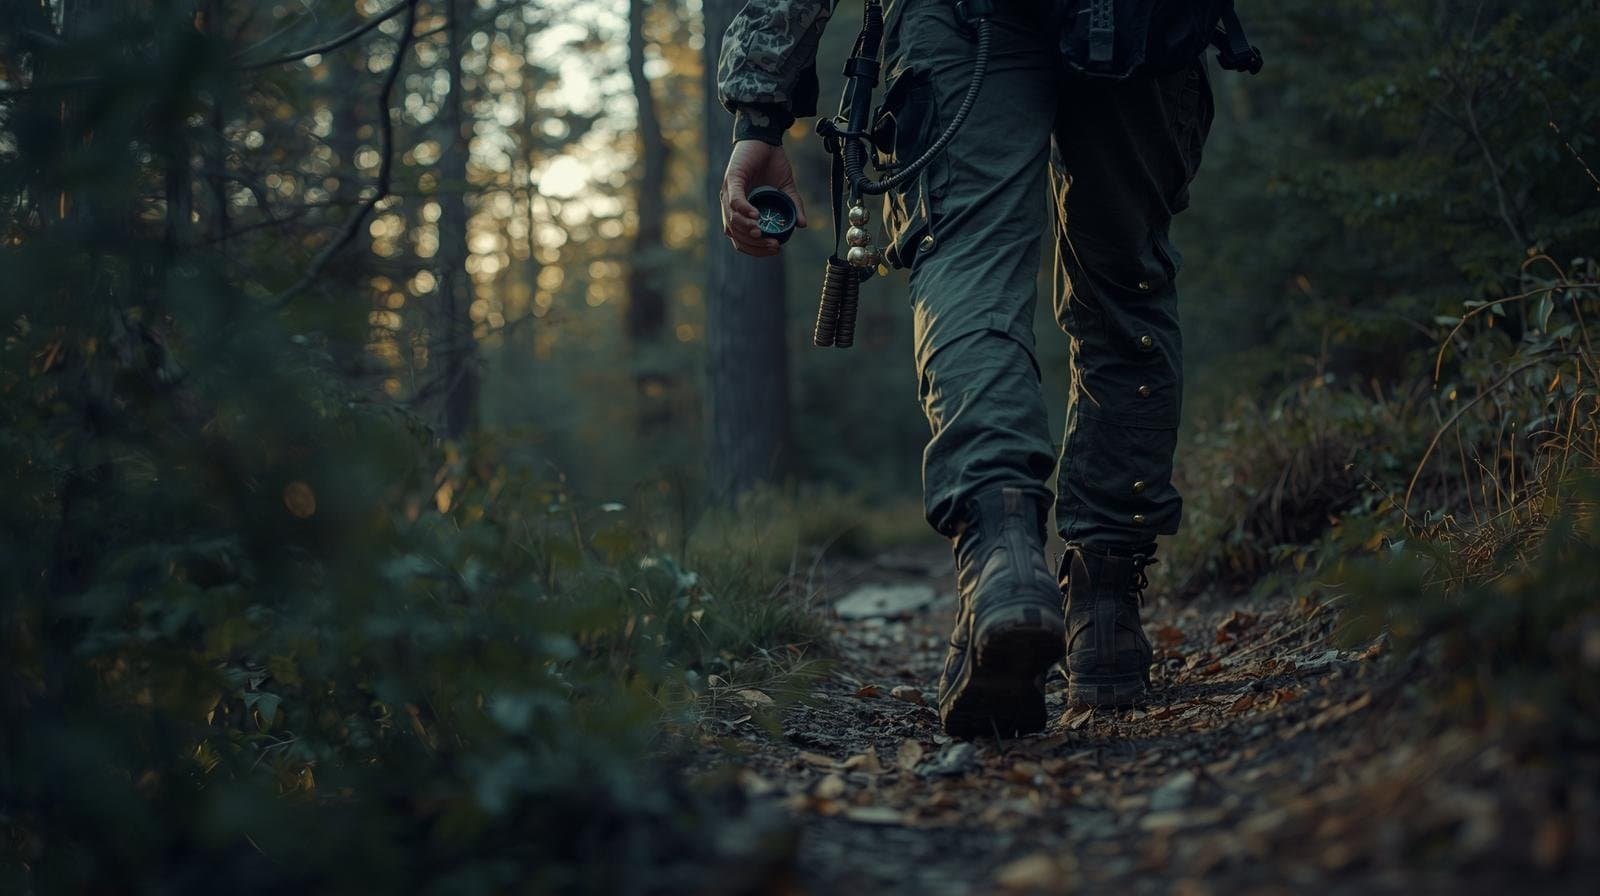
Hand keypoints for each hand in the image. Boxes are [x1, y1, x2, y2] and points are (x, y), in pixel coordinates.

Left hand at [720, 139, 806, 256]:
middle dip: (754, 244)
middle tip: (773, 245)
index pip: (740, 237)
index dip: (755, 248)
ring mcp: (728, 191)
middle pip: (735, 233)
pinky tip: (757, 216)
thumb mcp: (785, 187)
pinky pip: (735, 199)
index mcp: (739, 208)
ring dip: (748, 230)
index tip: (774, 249)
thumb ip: (793, 205)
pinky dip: (744, 210)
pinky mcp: (732, 178)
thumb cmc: (772, 160)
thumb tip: (803, 225)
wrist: (767, 136)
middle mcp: (729, 202)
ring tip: (764, 233)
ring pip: (732, 220)